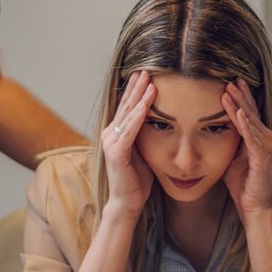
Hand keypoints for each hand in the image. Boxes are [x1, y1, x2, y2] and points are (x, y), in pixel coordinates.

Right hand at [100, 71, 157, 217]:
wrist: (126, 204)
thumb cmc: (137, 181)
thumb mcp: (144, 152)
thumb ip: (146, 136)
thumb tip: (160, 122)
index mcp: (117, 134)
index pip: (127, 107)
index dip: (135, 90)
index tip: (145, 74)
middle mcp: (110, 135)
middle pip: (125, 105)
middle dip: (136, 86)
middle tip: (145, 68)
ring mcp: (112, 143)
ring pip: (128, 114)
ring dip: (139, 96)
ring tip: (148, 79)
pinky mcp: (117, 153)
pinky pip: (129, 130)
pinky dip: (139, 115)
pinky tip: (147, 103)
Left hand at [222, 78, 271, 217]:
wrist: (253, 205)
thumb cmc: (242, 182)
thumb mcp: (231, 156)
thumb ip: (228, 141)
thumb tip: (211, 127)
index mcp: (256, 136)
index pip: (248, 111)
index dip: (240, 96)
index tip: (230, 80)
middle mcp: (264, 138)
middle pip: (251, 111)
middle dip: (240, 94)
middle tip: (231, 77)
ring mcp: (265, 147)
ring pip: (251, 120)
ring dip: (240, 104)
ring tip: (230, 89)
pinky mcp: (263, 157)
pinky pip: (252, 137)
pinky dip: (245, 124)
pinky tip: (239, 112)